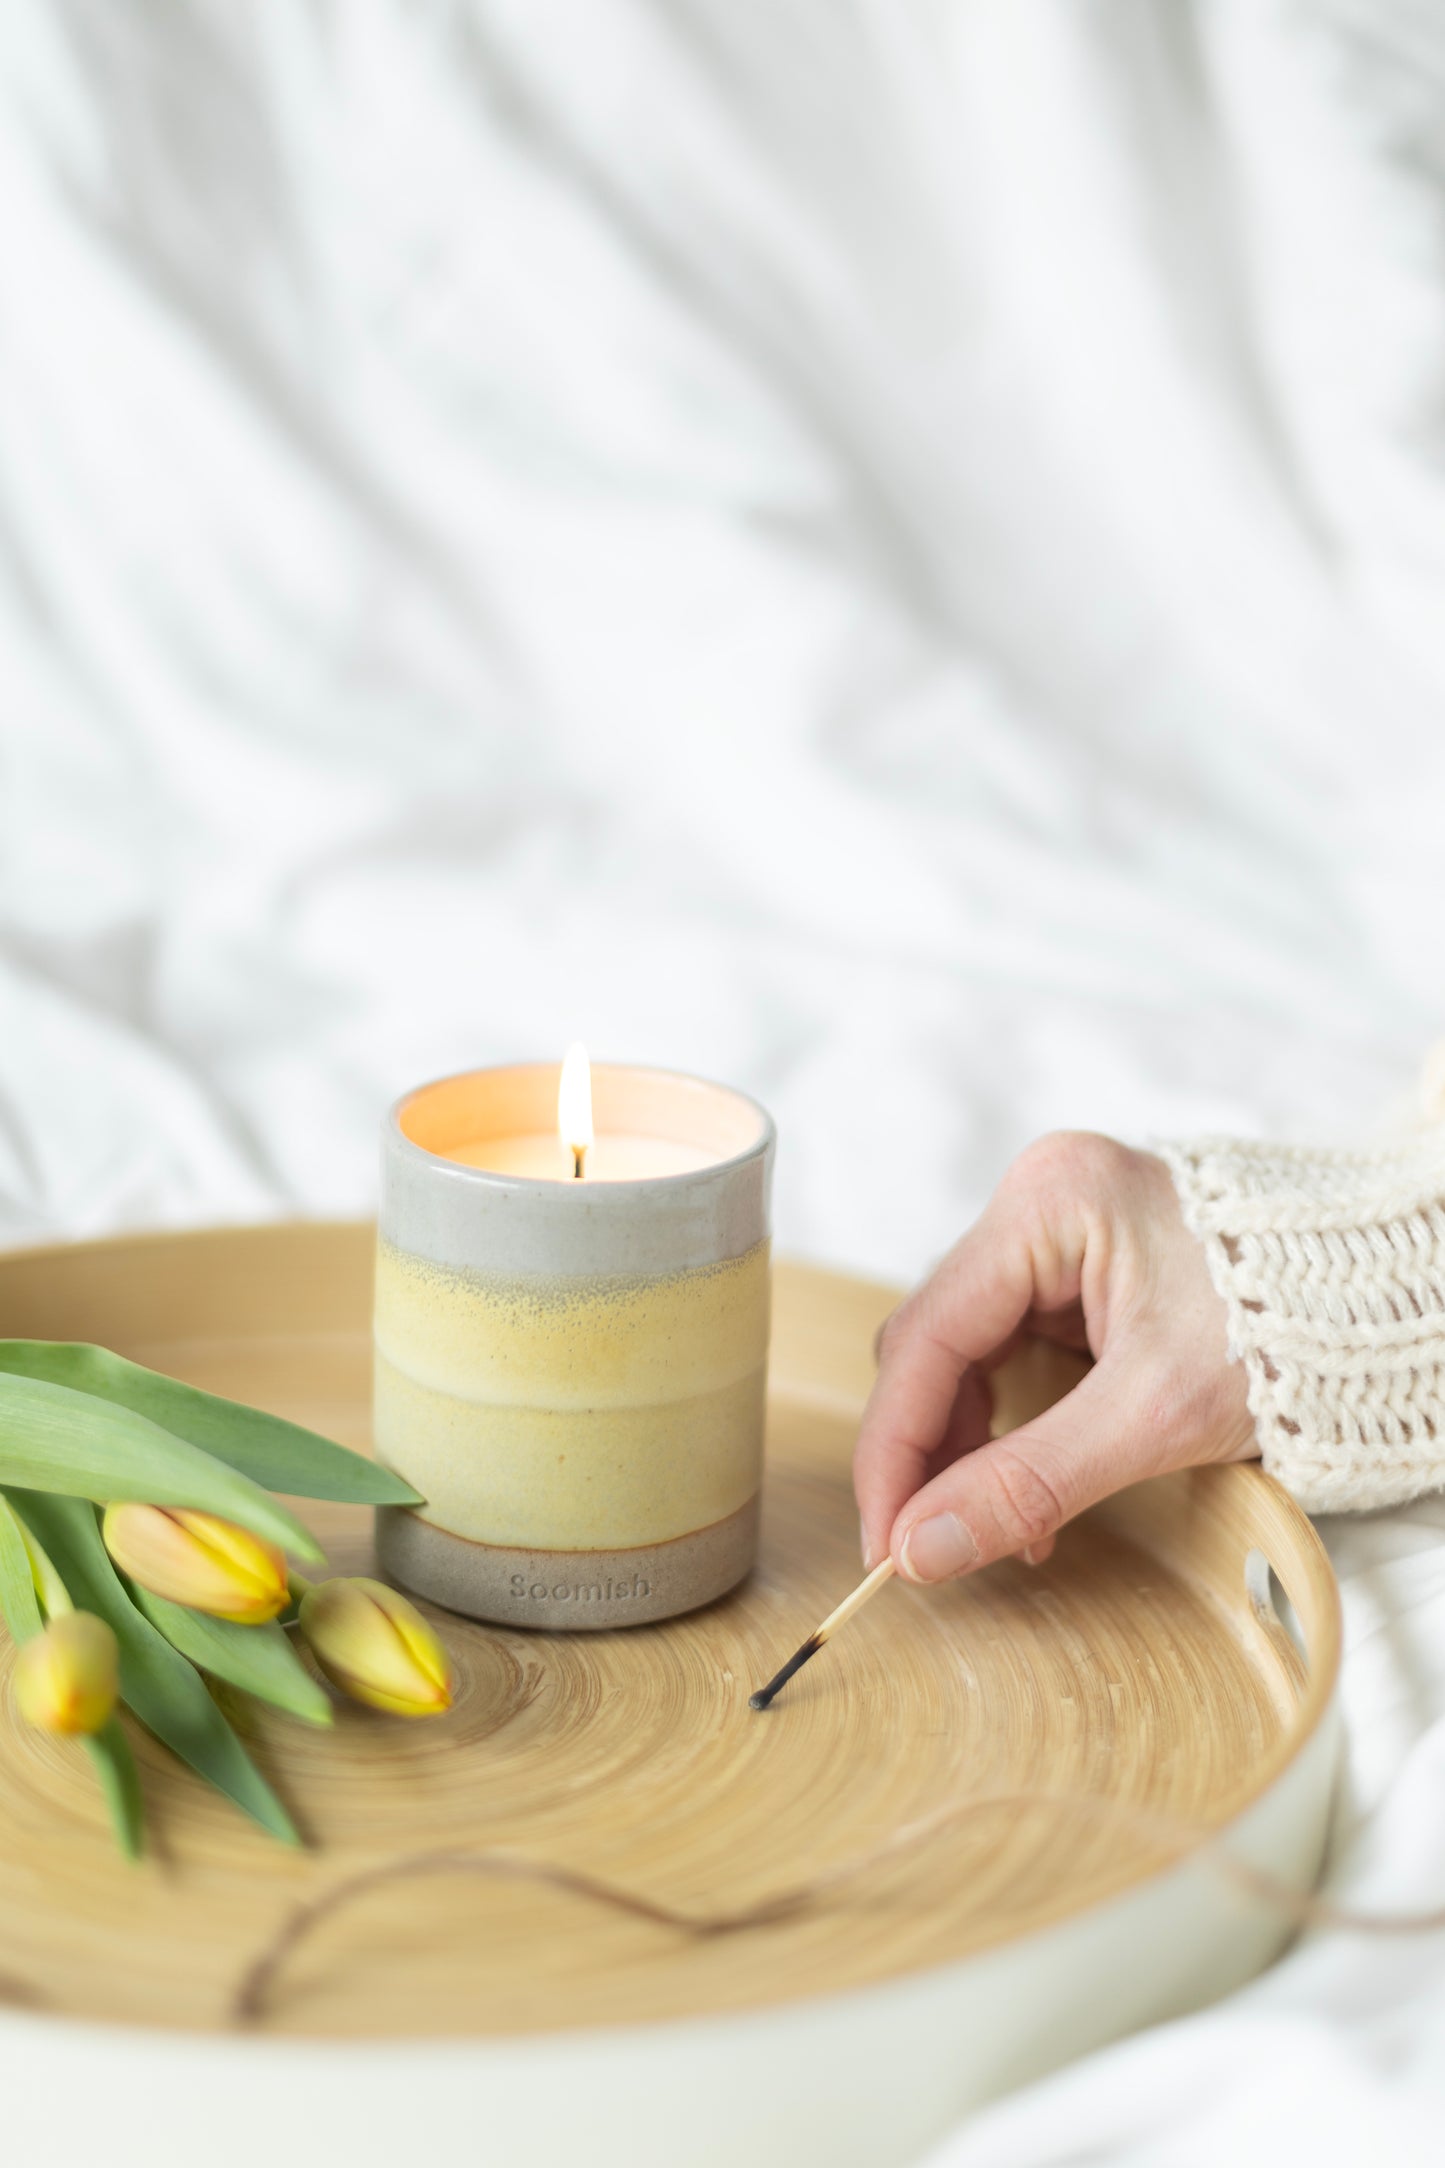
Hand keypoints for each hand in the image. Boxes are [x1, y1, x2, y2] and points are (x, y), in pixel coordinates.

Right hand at [854, 1133, 1254, 1583]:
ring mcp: (1058, 1229)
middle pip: (936, 1340)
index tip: (884, 1544)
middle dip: (933, 1452)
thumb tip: (920, 1549)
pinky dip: (1012, 1423)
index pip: (926, 1336)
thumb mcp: (1155, 1418)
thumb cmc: (1293, 1333)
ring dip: (971, 1445)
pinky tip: (1033, 1489)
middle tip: (927, 1549)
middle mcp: (1038, 1198)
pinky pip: (1010, 1349)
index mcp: (1048, 1201)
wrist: (1390, 1305)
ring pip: (967, 1351)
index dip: (896, 1450)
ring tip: (1003, 1529)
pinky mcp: (1082, 1265)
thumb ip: (1028, 1482)